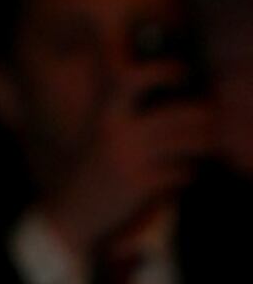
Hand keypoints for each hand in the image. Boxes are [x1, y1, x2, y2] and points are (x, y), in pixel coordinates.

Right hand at [35, 91, 205, 273]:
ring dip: (203, 143)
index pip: (132, 78)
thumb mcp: (101, 130)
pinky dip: (186, 173)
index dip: (162, 70)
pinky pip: (180, 172)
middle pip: (179, 114)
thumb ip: (125, 106)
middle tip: (211, 119)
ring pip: (187, 143)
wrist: (71, 213)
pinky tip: (182, 174)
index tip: (181, 73)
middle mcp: (117, 133)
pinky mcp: (139, 184)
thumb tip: (164, 90)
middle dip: (203, 117)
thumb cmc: (95, 166)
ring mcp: (129, 159)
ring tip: (205, 144)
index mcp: (106, 114)